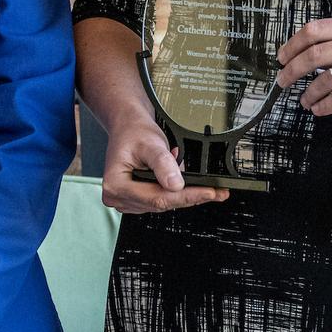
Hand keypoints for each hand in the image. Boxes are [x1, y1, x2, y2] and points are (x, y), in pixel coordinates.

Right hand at [100, 114, 227, 214]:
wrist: (128, 127)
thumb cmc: (133, 133)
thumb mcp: (150, 143)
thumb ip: (163, 164)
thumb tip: (176, 184)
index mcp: (115, 185)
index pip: (157, 197)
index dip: (186, 196)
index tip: (207, 192)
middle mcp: (118, 196)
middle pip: (161, 203)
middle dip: (190, 197)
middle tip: (216, 191)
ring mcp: (127, 201)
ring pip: (164, 204)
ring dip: (186, 196)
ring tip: (206, 186)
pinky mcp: (137, 200)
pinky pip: (161, 200)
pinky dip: (178, 194)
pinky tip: (191, 185)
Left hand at [278, 17, 331, 123]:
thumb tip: (300, 53)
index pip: (315, 30)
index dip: (292, 44)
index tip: (281, 58)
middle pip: (314, 54)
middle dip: (292, 70)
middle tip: (282, 81)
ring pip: (324, 80)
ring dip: (308, 93)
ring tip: (304, 100)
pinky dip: (322, 106)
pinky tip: (317, 109)